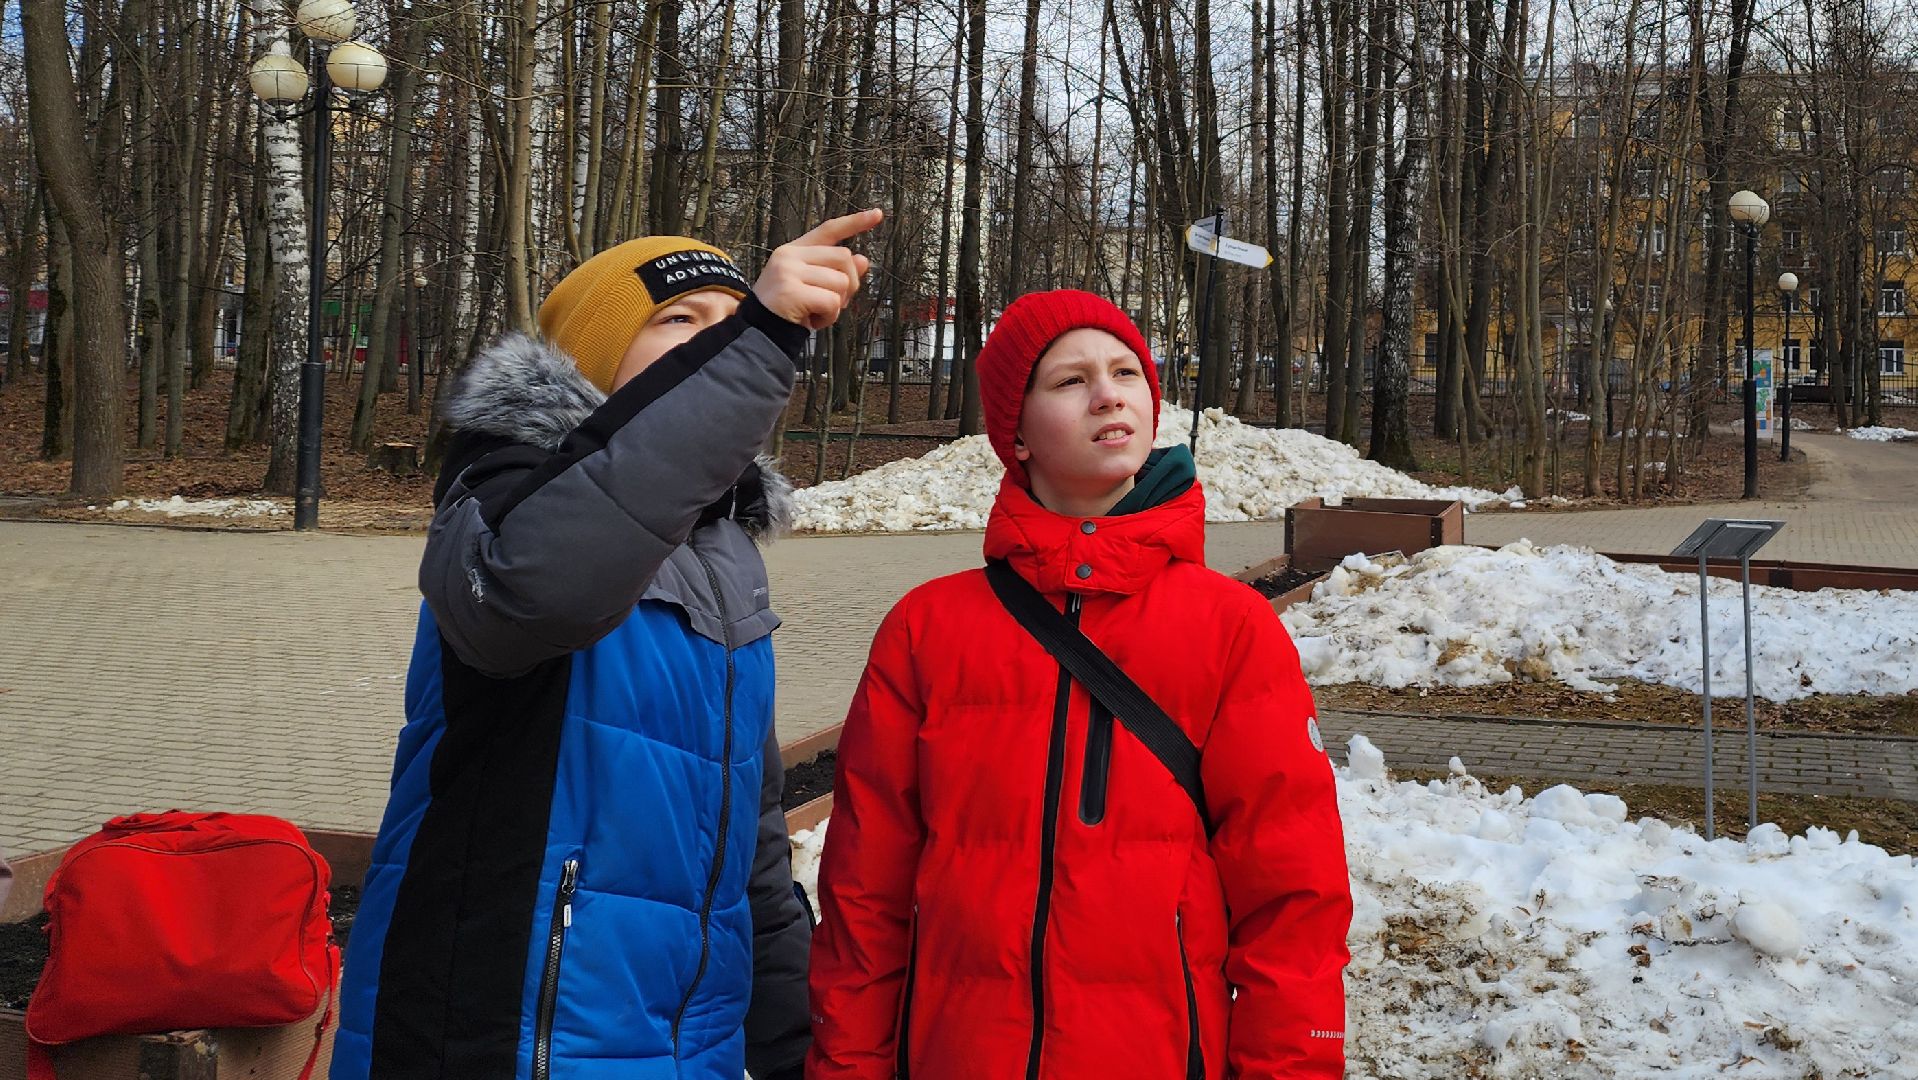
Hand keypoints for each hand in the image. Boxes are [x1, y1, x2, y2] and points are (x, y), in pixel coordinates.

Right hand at [753, 209, 882, 329]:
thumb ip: (836, 272)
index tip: (877, 214)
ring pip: (841, 282)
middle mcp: (790, 256)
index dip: (855, 222)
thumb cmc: (788, 310)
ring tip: (816, 312)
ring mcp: (789, 272)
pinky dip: (829, 317)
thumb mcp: (814, 286)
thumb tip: (862, 260)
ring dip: (837, 305)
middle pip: (843, 257)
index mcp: (794, 250)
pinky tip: (813, 321)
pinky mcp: (791, 291)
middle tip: (833, 303)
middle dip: (849, 284)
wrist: (759, 332)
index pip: (829, 230)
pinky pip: (831, 302)